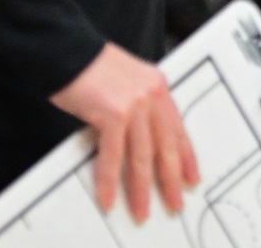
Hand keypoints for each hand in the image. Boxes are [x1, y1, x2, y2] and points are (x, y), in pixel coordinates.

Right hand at [50, 43, 199, 220]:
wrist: (68, 50)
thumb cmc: (91, 66)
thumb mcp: (128, 81)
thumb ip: (139, 106)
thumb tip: (141, 139)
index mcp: (158, 86)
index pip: (179, 129)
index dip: (187, 157)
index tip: (191, 178)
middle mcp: (152, 95)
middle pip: (166, 147)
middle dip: (170, 180)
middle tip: (174, 203)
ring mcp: (134, 105)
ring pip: (142, 157)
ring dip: (140, 188)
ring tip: (141, 210)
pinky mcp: (113, 113)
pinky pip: (113, 156)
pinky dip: (109, 180)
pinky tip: (108, 197)